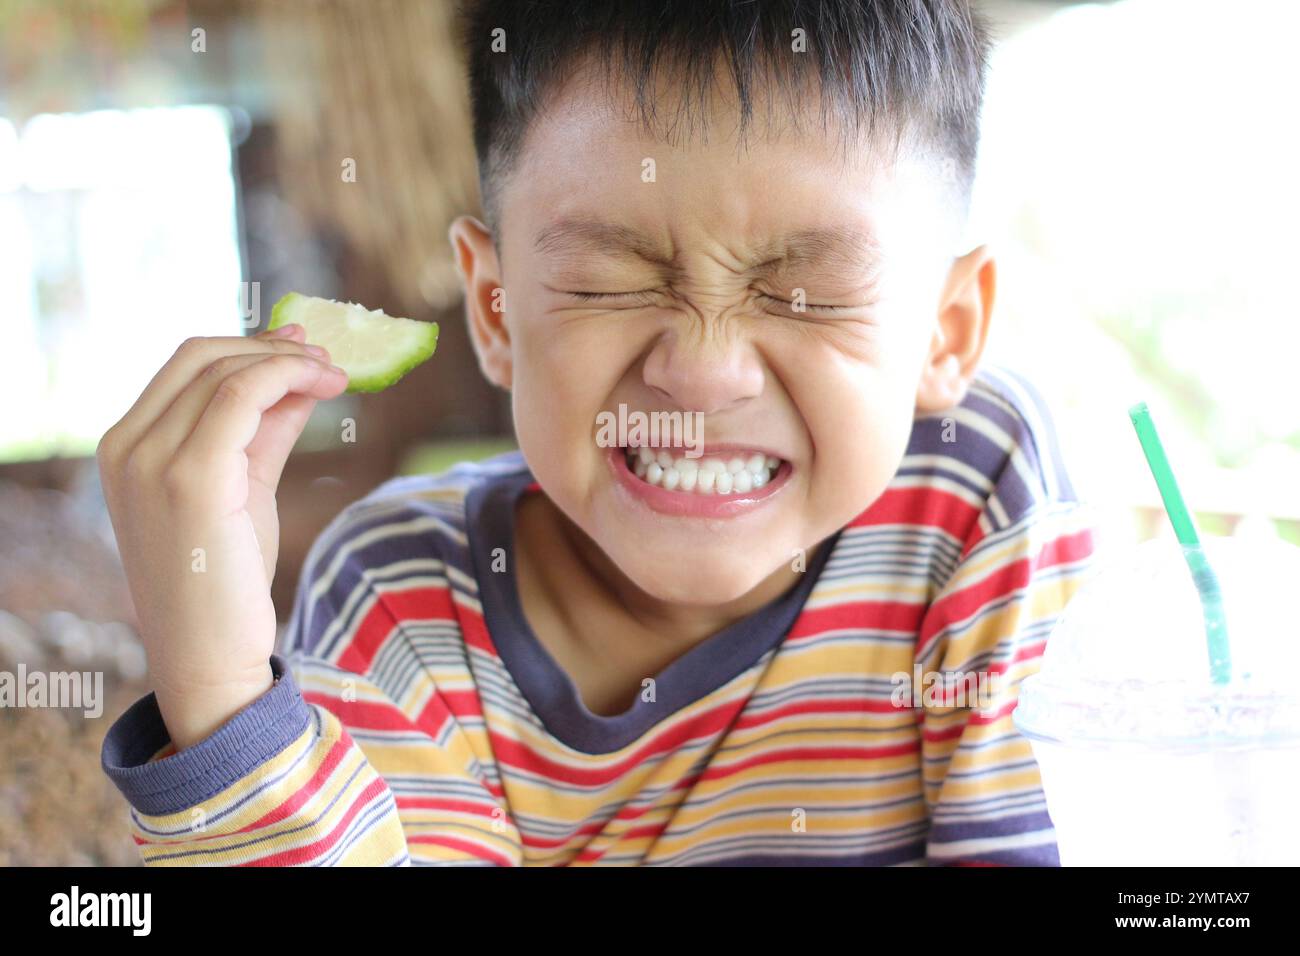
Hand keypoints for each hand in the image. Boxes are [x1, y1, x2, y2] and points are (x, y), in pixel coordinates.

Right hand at [97, 325, 347, 749]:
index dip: (249, 346)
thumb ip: (264, 431)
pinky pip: (242, 396)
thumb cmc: (224, 580)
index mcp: (125, 446)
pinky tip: (327, 386)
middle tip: (326, 358)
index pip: (185, 364)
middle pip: (202, 356)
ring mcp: (150, 461)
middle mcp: (126, 447)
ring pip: (224, 370)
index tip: (302, 348)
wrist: (210, 658)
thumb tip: (299, 379)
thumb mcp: (244, 489)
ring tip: (335, 373)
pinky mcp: (189, 478)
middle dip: (270, 348)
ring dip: (288, 360)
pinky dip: (288, 376)